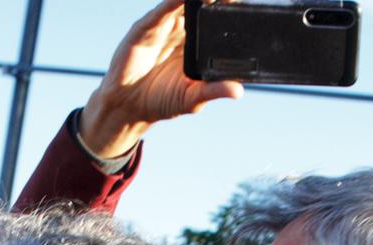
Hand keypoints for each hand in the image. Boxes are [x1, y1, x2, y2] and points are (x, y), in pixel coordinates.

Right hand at [79, 0, 244, 160]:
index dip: (225, 10)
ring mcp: (162, 28)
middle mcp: (180, 31)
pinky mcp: (145, 30)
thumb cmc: (162, 100)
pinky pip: (160, 13)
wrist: (130, 106)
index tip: (242, 6)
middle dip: (214, 0)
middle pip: (200, 6)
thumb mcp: (192, 98)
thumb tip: (238, 91)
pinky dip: (171, 3)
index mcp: (195, 44)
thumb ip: (213, 90)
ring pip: (181, 4)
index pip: (213, 21)